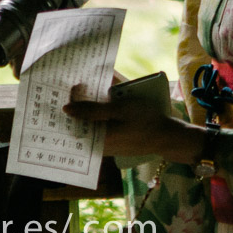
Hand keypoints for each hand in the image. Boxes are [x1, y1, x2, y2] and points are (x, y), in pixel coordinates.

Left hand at [64, 85, 204, 162]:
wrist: (166, 136)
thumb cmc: (146, 120)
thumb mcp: (120, 109)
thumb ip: (93, 109)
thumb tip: (66, 109)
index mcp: (96, 139)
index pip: (73, 119)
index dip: (72, 100)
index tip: (74, 85)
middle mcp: (96, 147)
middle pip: (80, 123)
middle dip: (81, 103)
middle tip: (83, 85)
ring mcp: (104, 147)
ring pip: (89, 125)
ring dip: (92, 109)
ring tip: (96, 92)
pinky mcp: (112, 145)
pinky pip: (99, 129)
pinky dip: (100, 116)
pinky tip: (108, 105)